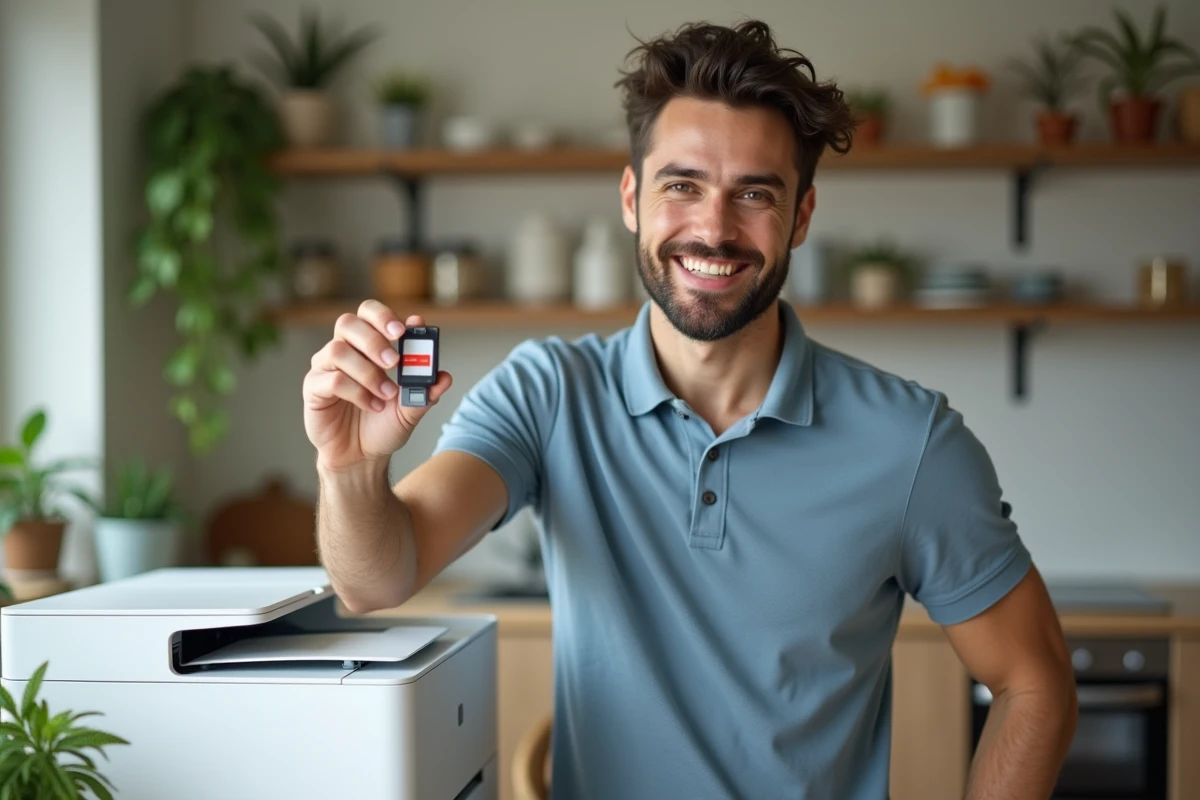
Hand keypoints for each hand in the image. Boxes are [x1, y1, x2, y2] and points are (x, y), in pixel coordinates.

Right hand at [303, 300, 452, 471]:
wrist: (362, 455)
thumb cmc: (382, 425)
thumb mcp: (411, 409)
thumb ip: (426, 391)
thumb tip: (445, 377)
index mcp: (367, 345)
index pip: (368, 313)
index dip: (384, 315)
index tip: (404, 329)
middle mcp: (343, 349)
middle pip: (348, 323)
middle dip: (374, 339)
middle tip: (395, 361)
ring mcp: (325, 367)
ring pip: (338, 350)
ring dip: (368, 372)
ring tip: (387, 394)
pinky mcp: (314, 388)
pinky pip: (332, 380)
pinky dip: (357, 392)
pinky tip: (372, 405)